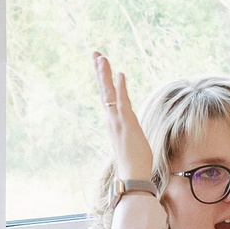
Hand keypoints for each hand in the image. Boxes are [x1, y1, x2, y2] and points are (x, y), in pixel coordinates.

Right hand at [94, 52, 157, 185]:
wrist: (132, 175)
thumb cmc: (134, 162)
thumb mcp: (132, 141)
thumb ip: (130, 131)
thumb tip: (132, 129)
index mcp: (114, 122)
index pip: (108, 96)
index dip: (105, 80)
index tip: (102, 64)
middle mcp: (112, 119)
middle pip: (104, 90)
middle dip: (100, 71)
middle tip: (95, 53)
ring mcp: (118, 121)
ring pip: (109, 93)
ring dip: (105, 75)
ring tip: (102, 58)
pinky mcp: (126, 124)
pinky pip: (122, 102)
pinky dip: (121, 87)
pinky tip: (120, 74)